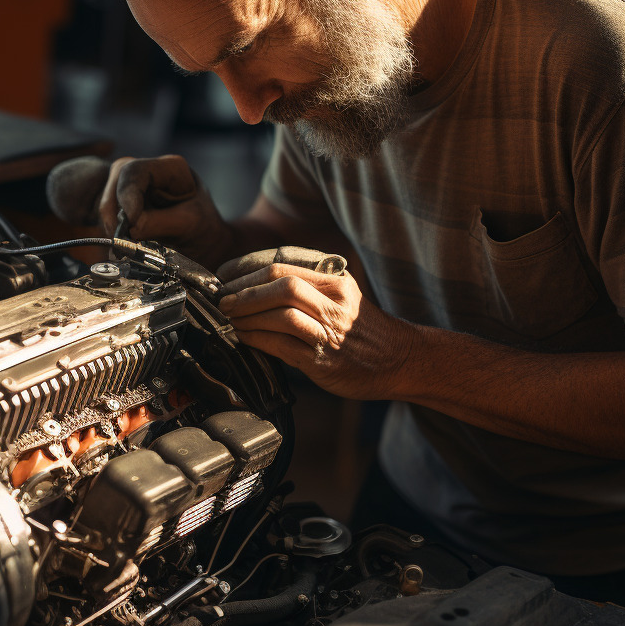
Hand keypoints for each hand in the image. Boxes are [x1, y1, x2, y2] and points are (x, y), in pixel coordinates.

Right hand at [97, 155, 227, 259]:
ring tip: (124, 247)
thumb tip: (130, 228)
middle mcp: (147, 172)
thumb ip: (158, 224)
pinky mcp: (123, 206)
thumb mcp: (189, 225)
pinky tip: (122, 246)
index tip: (130, 223)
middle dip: (114, 214)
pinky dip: (112, 232)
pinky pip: (107, 216)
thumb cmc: (203, 230)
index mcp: (170, 168)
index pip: (135, 171)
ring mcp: (133, 188)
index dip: (127, 195)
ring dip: (111, 226)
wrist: (205, 246)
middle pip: (115, 183)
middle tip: (120, 241)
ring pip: (107, 201)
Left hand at [216, 262, 413, 399]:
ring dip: (247, 316)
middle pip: (280, 284)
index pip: (282, 265)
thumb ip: (306, 288)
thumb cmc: (362, 330)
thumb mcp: (341, 296)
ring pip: (281, 312)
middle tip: (223, 301)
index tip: (225, 278)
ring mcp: (330, 330)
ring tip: (230, 319)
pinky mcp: (324, 359)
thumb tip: (254, 287)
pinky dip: (257, 339)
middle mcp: (334, 301)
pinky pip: (282, 344)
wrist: (400, 361)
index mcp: (335, 280)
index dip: (247, 270)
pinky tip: (244, 338)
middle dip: (244, 292)